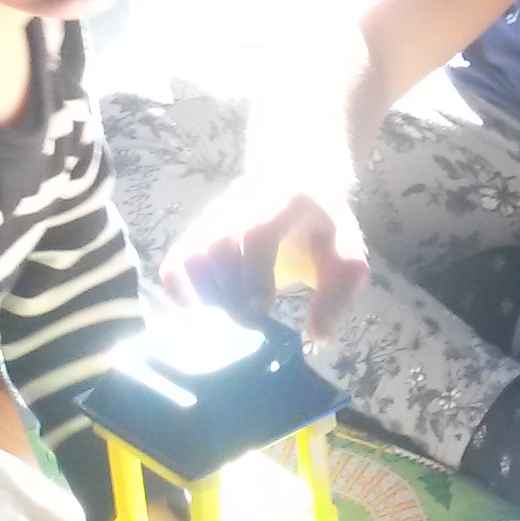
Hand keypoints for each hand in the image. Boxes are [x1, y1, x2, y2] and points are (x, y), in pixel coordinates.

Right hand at [156, 174, 368, 338]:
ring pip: (191, 256)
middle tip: (249, 324)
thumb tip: (319, 335)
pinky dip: (182, 295)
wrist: (299, 185)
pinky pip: (174, 264)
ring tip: (231, 320)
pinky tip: (205, 315)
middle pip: (217, 247)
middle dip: (232, 293)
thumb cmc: (323, 227)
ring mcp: (212, 216)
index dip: (254, 275)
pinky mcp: (195, 234)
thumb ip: (338, 292)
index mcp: (283, 200)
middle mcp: (240, 202)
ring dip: (207, 298)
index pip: (256, 232)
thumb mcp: (345, 252)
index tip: (262, 311)